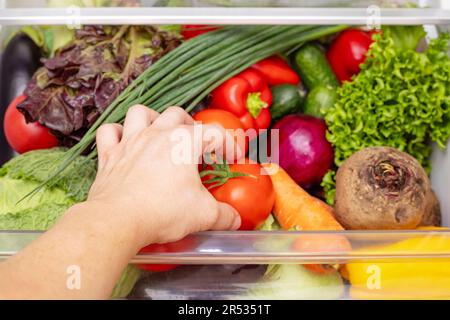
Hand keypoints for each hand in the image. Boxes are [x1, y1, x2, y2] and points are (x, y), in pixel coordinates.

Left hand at [87, 105, 240, 247]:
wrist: (119, 220)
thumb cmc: (163, 212)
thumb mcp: (203, 215)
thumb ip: (224, 215)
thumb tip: (235, 219)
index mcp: (183, 142)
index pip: (214, 133)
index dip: (228, 144)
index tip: (232, 159)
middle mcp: (156, 134)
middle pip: (177, 114)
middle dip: (191, 125)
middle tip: (197, 144)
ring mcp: (130, 142)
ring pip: (140, 112)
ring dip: (152, 118)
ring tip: (160, 132)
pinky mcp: (109, 155)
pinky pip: (109, 131)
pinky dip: (118, 132)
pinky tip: (125, 141)